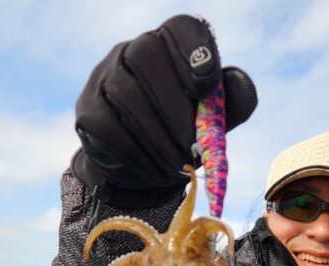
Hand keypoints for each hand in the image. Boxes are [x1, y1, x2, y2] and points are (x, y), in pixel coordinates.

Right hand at [73, 14, 257, 206]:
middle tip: (192, 147)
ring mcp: (103, 77)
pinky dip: (136, 155)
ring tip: (178, 166)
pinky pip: (108, 128)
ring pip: (126, 95)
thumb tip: (240, 86)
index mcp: (168, 44)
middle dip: (173, 107)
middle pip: (145, 57)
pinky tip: (155, 172)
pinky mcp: (88, 111)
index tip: (206, 87)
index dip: (193, 51)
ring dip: (157, 138)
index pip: (179, 29)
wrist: (144, 163)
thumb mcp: (214, 118)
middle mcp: (130, 50)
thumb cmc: (184, 132)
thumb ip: (232, 102)